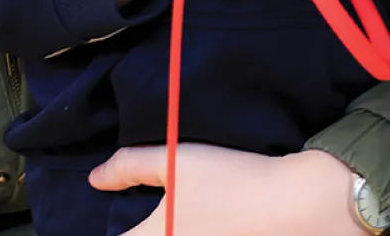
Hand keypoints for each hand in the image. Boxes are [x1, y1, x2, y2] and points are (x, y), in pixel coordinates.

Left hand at [89, 143, 356, 235]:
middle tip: (150, 218)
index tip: (107, 226)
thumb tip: (95, 179)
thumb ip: (129, 167)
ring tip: (180, 218)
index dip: (113, 231)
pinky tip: (204, 226)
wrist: (295, 205)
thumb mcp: (174, 161)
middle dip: (143, 231)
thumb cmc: (230, 180)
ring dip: (168, 232)